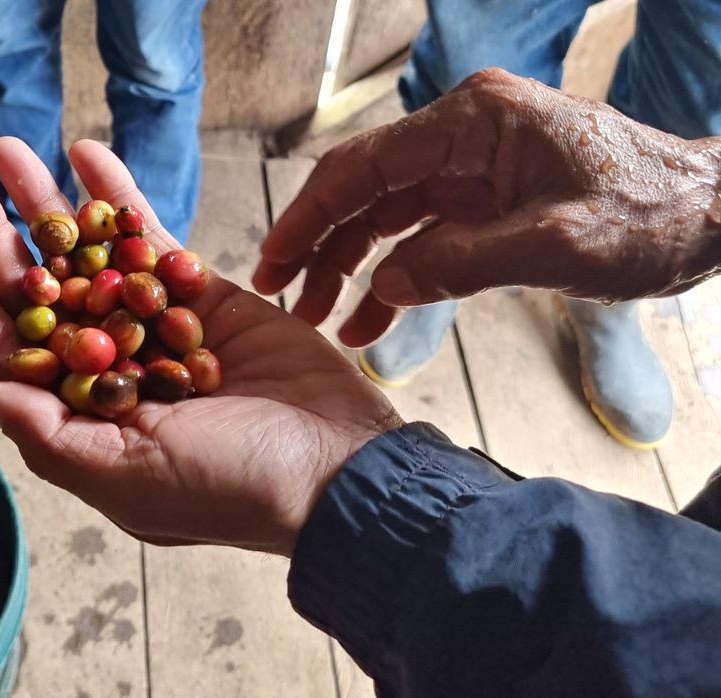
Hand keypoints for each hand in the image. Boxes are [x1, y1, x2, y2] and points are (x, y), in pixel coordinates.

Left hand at [0, 137, 401, 556]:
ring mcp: (156, 328)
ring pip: (88, 257)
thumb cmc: (231, 489)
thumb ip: (51, 435)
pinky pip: (152, 240)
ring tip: (8, 151)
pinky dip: (119, 199)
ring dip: (47, 205)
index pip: (8, 350)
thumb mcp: (130, 478)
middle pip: (38, 292)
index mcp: (81, 419)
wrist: (339, 468)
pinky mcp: (206, 297)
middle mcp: (110, 370)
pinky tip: (86, 154)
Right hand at [255, 68, 720, 347]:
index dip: (310, 214)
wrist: (712, 215)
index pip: (365, 165)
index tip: (271, 261)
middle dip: (315, 241)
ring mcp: (471, 169)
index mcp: (474, 123)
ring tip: (317, 318)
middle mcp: (463, 137)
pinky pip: (418, 239)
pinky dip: (391, 279)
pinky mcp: (482, 202)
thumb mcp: (560, 244)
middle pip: (362, 188)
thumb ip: (465, 262)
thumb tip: (384, 285)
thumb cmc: (652, 216)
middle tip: (277, 293)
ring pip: (382, 216)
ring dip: (347, 266)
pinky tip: (367, 323)